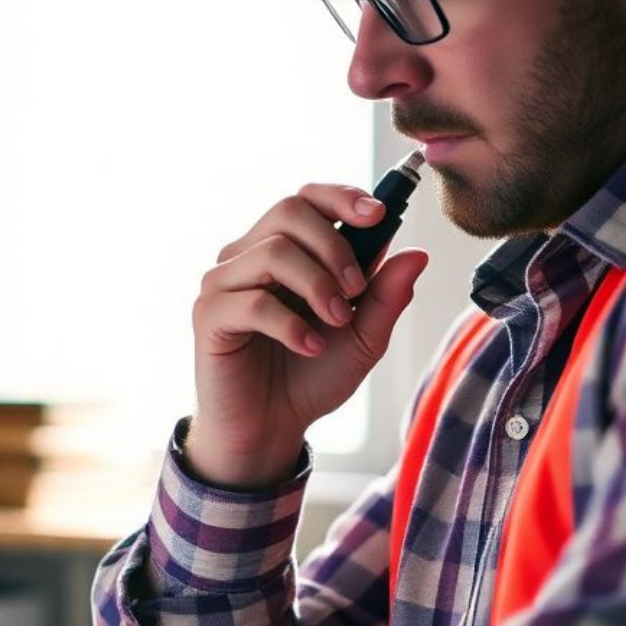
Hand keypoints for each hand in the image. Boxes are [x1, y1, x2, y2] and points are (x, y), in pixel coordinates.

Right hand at [186, 182, 427, 487]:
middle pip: (289, 211)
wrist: (271, 428)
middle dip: (334, 245)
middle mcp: (249, 256)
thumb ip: (387, 297)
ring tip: (336, 322)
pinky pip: (253, 302)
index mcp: (284, 249)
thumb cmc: (310, 378)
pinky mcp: (209, 315)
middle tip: (357, 289)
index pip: (307, 198)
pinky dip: (291, 324)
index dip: (342, 196)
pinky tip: (310, 347)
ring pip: (273, 252)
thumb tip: (416, 253)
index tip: (379, 214)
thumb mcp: (363, 338)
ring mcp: (224, 283)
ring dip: (317, 285)